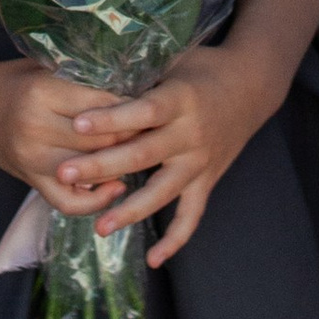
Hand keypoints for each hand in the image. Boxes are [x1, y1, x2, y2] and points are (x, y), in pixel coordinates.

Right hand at [0, 61, 160, 218]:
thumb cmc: (20, 81)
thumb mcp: (48, 67)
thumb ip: (84, 76)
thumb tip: (138, 83)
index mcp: (42, 93)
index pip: (103, 105)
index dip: (132, 106)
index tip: (153, 103)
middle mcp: (35, 129)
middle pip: (101, 141)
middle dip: (132, 137)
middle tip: (156, 130)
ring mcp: (32, 160)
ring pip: (91, 171)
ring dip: (119, 166)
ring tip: (142, 154)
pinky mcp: (32, 182)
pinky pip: (70, 202)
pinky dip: (96, 200)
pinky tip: (116, 187)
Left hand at [80, 43, 274, 266]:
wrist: (253, 85)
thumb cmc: (203, 67)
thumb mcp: (174, 58)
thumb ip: (139, 69)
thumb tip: (91, 67)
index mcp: (181, 100)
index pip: (143, 112)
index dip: (111, 118)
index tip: (77, 124)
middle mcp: (191, 134)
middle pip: (143, 155)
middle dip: (102, 166)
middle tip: (65, 173)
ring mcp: (200, 162)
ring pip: (163, 192)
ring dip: (130, 210)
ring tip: (99, 227)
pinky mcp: (208, 180)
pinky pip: (192, 215)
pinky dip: (176, 240)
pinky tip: (153, 260)